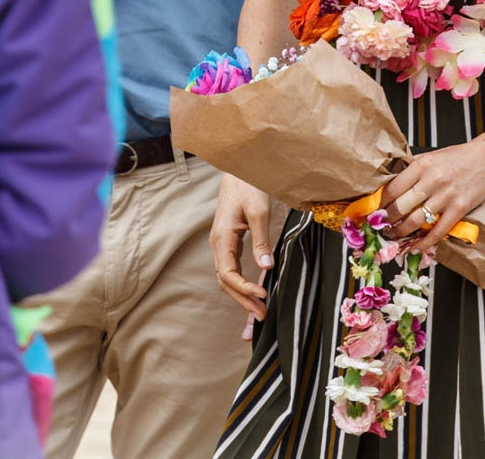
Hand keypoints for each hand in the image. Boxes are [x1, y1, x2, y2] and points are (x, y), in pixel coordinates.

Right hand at [210, 174, 273, 319]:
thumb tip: (266, 268)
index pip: (227, 274)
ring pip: (226, 277)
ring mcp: (221, 243)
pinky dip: (241, 283)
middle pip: (225, 281)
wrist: (239, 169)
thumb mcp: (259, 211)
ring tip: (259, 308)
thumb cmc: (248, 186)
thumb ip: (261, 241)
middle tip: (262, 314)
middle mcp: (218, 244)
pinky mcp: (228, 241)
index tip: (262, 295)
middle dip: (242, 300)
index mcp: (222, 238)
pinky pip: (230, 268)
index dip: (243, 289)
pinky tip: (253, 290)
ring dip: (241, 294)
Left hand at [381, 137, 484, 251]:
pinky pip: (438, 231)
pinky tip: (416, 247)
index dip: (380, 203)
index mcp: (421, 165)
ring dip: (401, 232)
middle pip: (401, 206)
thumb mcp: (429, 157)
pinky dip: (425, 242)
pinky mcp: (459, 208)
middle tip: (382, 226)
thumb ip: (411, 170)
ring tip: (394, 235)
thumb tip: (389, 186)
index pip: (393, 188)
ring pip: (416, 220)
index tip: (375, 211)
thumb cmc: (456, 158)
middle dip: (388, 220)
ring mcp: (446, 195)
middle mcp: (432, 179)